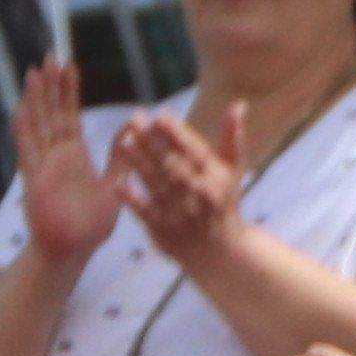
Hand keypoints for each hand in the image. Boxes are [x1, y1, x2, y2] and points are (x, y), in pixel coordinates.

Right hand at [10, 56, 109, 260]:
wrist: (72, 251)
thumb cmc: (91, 225)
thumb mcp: (115, 186)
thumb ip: (121, 158)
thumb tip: (135, 130)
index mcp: (74, 156)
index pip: (70, 115)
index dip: (68, 91)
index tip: (68, 67)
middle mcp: (55, 156)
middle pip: (50, 113)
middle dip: (49, 86)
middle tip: (48, 57)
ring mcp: (43, 166)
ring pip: (37, 125)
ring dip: (35, 100)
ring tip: (33, 73)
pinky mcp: (35, 180)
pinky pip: (28, 151)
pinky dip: (23, 130)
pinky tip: (20, 108)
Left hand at [112, 104, 244, 263]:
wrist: (221, 251)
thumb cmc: (223, 201)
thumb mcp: (232, 170)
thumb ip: (231, 137)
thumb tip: (238, 104)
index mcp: (215, 177)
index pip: (194, 151)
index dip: (177, 133)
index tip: (161, 114)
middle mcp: (199, 194)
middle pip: (173, 165)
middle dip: (153, 141)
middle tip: (135, 119)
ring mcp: (180, 214)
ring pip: (157, 185)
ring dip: (140, 163)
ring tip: (124, 140)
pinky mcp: (164, 231)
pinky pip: (145, 213)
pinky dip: (132, 199)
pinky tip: (117, 183)